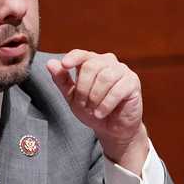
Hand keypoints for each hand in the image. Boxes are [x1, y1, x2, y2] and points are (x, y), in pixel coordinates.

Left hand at [46, 50, 148, 174]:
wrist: (112, 129)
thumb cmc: (92, 110)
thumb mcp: (72, 97)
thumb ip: (62, 80)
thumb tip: (50, 63)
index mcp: (92, 62)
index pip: (82, 54)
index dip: (73, 58)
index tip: (64, 65)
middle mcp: (108, 62)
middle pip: (91, 67)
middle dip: (83, 89)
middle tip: (83, 105)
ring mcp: (122, 71)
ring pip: (105, 78)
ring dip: (95, 98)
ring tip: (93, 111)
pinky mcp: (133, 83)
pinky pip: (117, 90)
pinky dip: (106, 104)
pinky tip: (100, 113)